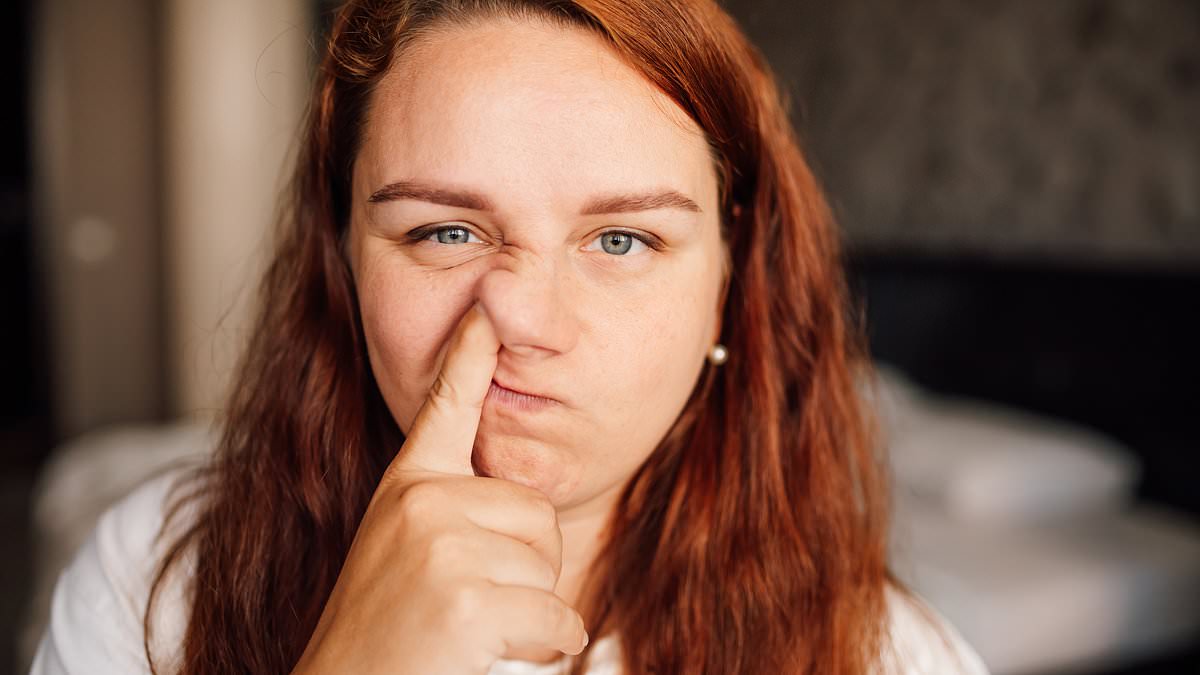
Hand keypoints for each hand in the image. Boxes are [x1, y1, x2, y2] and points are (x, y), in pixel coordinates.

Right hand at [292, 304, 587, 673]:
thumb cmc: (383, 638)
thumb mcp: (401, 554)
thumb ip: (448, 513)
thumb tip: (522, 504)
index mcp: (407, 488)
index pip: (445, 405)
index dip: (471, 351)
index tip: (489, 301)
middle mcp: (421, 503)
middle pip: (538, 513)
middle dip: (529, 567)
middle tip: (476, 603)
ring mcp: (441, 547)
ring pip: (550, 566)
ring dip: (533, 612)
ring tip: (472, 631)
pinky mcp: (466, 600)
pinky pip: (558, 617)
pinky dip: (546, 645)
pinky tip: (494, 653)